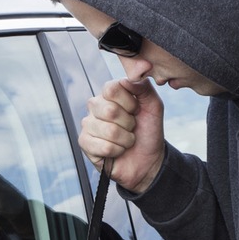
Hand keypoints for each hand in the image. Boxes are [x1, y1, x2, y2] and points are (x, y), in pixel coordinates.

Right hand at [79, 78, 166, 193]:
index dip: (129, 103)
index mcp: (110, 94)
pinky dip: (117, 151)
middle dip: (129, 124)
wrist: (149, 160)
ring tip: (126, 141)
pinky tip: (117, 151)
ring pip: (108, 130)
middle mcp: (96, 106)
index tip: (136, 111)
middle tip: (132, 128)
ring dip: (125, 140)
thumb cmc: (149, 132)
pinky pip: (102, 146)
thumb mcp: (153, 106)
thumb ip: (144, 87)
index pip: (111, 89)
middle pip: (109, 110)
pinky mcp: (85, 143)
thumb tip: (127, 80)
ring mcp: (88, 124)